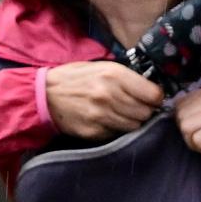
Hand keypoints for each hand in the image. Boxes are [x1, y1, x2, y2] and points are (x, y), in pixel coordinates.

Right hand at [45, 61, 164, 140]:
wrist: (45, 95)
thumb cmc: (75, 78)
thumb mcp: (101, 67)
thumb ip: (125, 77)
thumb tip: (148, 90)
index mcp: (115, 75)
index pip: (153, 94)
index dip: (155, 98)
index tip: (150, 99)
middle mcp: (110, 96)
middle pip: (145, 113)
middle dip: (144, 111)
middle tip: (135, 108)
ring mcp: (101, 116)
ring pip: (133, 126)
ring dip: (131, 122)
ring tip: (120, 115)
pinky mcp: (93, 131)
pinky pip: (116, 134)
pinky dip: (115, 129)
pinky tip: (106, 121)